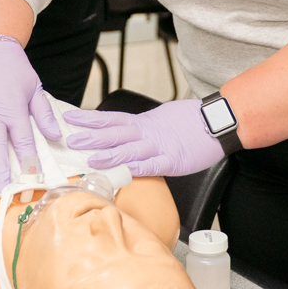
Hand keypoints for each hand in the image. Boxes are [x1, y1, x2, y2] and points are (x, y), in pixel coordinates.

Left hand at [65, 99, 222, 177]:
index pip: (111, 119)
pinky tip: (125, 171)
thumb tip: (123, 131)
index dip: (90, 118)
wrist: (218, 121)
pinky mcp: (173, 160)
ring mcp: (160, 147)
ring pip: (131, 150)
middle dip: (92, 137)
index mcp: (143, 123)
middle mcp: (147, 133)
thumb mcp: (160, 118)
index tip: (70, 117)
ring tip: (91, 159)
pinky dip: (138, 168)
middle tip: (70, 140)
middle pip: (115, 134)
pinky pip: (153, 165)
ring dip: (110, 155)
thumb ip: (141, 127)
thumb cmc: (190, 121)